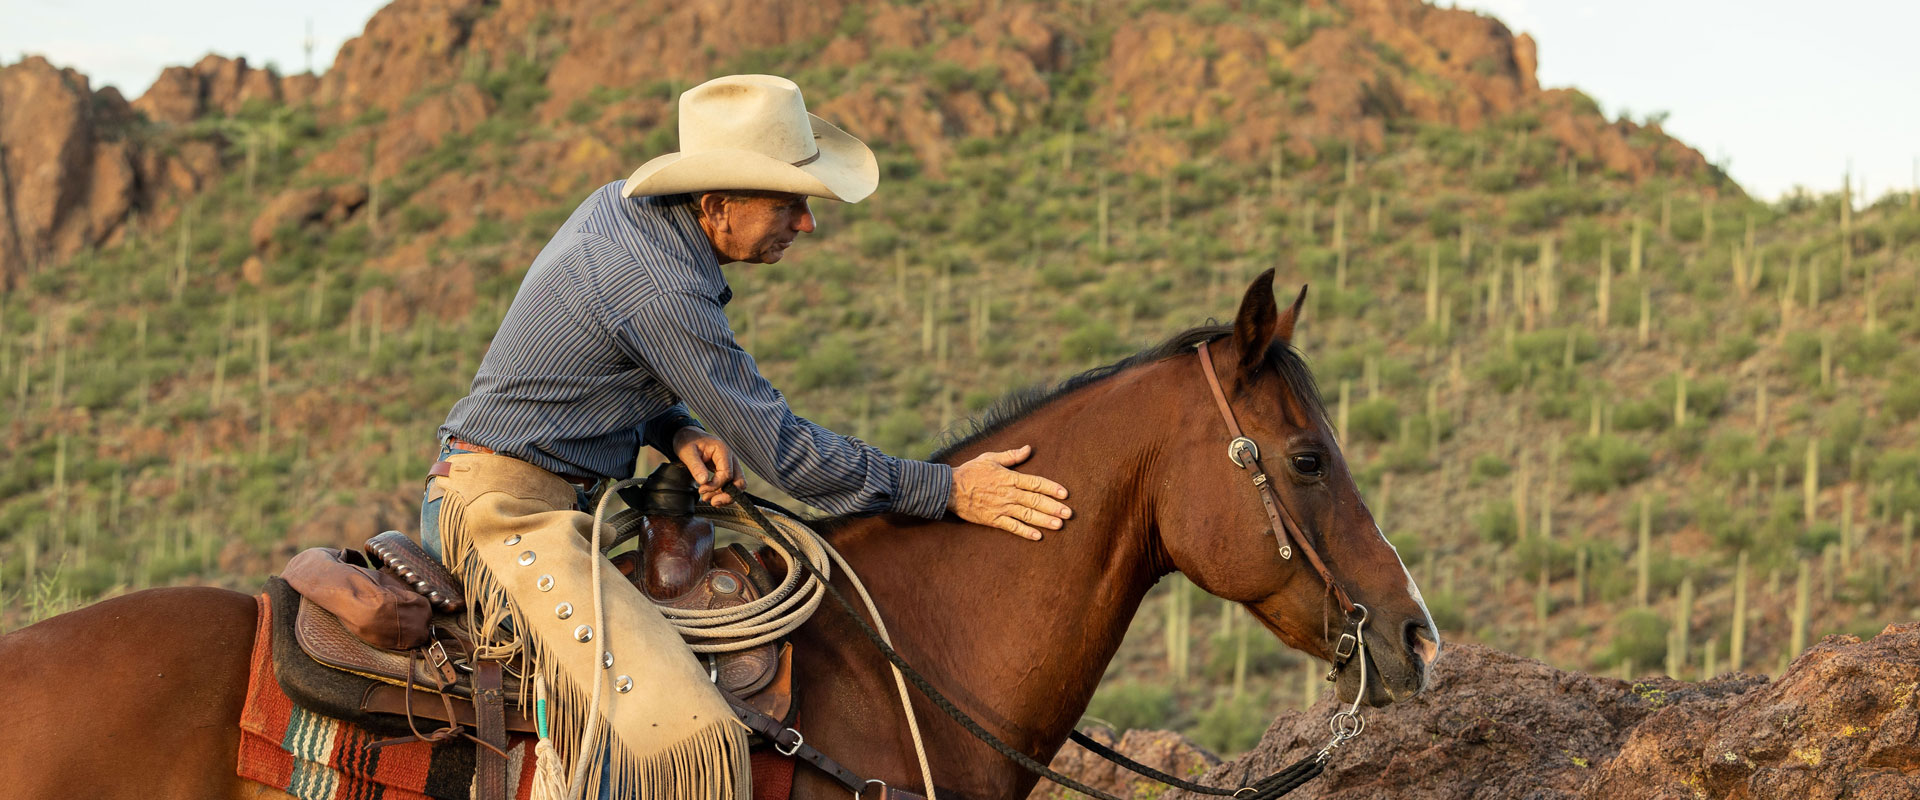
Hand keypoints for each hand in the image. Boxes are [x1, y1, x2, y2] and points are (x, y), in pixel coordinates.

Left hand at [672, 427, 744, 506]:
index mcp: (723, 451)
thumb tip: (703, 481)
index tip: (701, 489)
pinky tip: (711, 496)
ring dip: (725, 495)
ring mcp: (730, 464)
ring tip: (708, 499)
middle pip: (739, 481)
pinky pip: (730, 484)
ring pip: (737, 485)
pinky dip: (722, 492)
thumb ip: (696, 466)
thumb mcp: (687, 452)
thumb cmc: (688, 441)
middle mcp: (730, 458)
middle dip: (728, 495)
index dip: (715, 485)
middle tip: (713, 502)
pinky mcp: (726, 470)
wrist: (688, 436)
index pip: (727, 474)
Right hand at [950, 445, 1071, 540]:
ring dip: (1044, 520)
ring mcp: (1001, 508)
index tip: (1065, 493)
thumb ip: (1011, 456)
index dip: (1052, 488)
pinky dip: (1024, 532)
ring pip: (1027, 514)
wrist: (949, 489)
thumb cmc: (970, 471)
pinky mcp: (993, 519)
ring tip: (1059, 525)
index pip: (1036, 483)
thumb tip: (1028, 448)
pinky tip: (1037, 536)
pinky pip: (1012, 527)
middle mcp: (1008, 493)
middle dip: (1054, 507)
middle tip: (1069, 513)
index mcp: (1009, 477)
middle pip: (1035, 500)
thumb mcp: (990, 458)